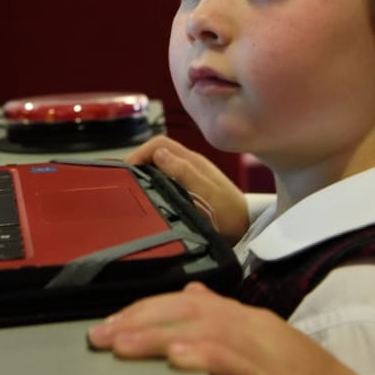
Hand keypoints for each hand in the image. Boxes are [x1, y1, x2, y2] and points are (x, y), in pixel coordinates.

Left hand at [87, 282, 371, 374]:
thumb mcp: (260, 345)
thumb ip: (222, 321)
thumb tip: (190, 295)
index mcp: (245, 320)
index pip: (186, 303)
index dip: (143, 310)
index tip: (107, 325)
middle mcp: (255, 328)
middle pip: (191, 311)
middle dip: (141, 320)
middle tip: (100, 335)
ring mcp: (269, 352)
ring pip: (209, 331)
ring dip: (160, 335)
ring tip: (122, 343)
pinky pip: (239, 365)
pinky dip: (207, 356)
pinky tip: (177, 356)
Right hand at [126, 136, 249, 243]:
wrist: (248, 230)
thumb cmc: (231, 216)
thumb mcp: (208, 194)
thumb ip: (185, 173)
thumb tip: (159, 154)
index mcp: (193, 161)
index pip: (160, 143)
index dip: (140, 152)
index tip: (127, 171)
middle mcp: (191, 164)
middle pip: (158, 152)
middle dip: (139, 162)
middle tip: (126, 182)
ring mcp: (192, 175)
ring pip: (161, 165)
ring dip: (146, 173)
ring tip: (134, 190)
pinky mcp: (192, 188)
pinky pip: (167, 178)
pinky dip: (154, 183)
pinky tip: (151, 198)